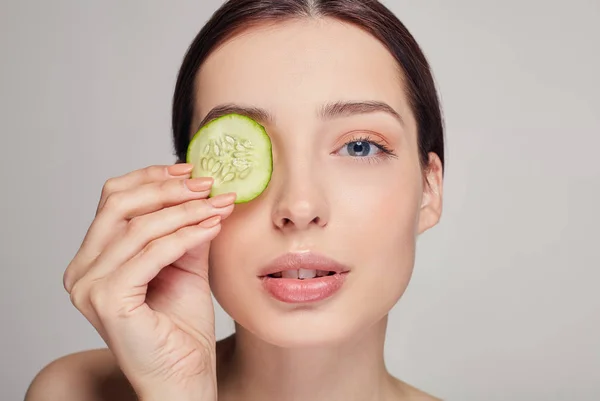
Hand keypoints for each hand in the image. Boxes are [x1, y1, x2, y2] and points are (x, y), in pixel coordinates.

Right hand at [63, 163, 234, 399]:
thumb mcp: (184, 263)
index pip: (114, 199)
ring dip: (186, 211)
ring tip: (219, 205)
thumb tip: (203, 188)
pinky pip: (152, 252)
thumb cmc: (182, 326)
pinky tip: (212, 227)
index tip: (190, 169)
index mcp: (93, 258)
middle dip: (169, 188)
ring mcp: (89, 286)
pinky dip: (186, 235)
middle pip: (120, 205)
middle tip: (208, 184)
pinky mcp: (107, 299)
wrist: (184, 375)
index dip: (151, 177)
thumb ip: (185, 228)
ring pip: (140, 226)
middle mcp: (82, 269)